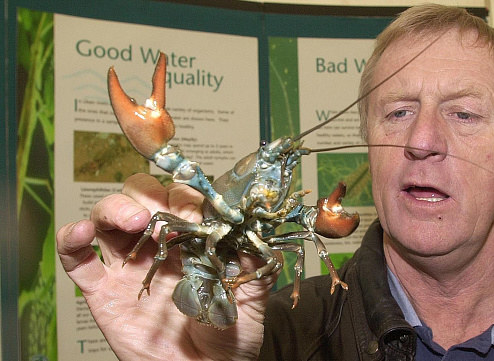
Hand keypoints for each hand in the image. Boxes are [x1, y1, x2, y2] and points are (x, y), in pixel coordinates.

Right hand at [57, 173, 274, 359]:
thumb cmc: (228, 335)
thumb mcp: (251, 295)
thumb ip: (254, 261)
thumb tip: (255, 227)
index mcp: (191, 240)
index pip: (181, 197)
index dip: (185, 198)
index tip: (195, 215)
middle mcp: (157, 246)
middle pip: (141, 196)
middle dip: (148, 195)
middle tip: (161, 219)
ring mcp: (128, 266)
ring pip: (108, 216)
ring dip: (116, 208)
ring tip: (134, 222)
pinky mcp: (102, 291)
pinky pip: (77, 259)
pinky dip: (71, 239)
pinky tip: (81, 233)